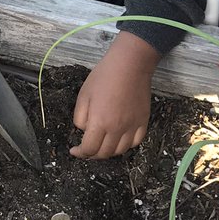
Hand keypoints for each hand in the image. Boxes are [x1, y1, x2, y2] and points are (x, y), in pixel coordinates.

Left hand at [70, 32, 159, 157]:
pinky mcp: (143, 121)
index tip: (75, 150)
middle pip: (104, 153)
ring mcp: (132, 126)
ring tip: (102, 144)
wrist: (130, 65)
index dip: (80, 153)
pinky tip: (119, 139)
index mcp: (99, 122)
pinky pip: (135, 142)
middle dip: (92, 154)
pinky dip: (126, 145)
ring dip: (109, 151)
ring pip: (120, 151)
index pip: (89, 149)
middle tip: (87, 148)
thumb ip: (80, 117)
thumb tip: (84, 130)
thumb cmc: (104, 77)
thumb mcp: (83, 95)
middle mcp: (117, 128)